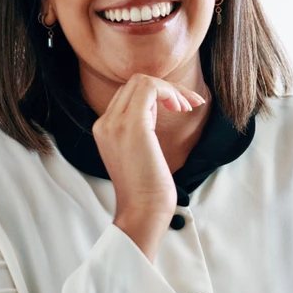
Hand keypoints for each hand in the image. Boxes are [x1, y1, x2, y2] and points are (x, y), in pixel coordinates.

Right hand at [93, 74, 204, 260]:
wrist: (143, 211)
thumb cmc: (148, 188)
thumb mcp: (139, 151)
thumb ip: (140, 128)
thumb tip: (157, 107)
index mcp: (104, 128)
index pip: (128, 94)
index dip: (157, 94)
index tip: (179, 107)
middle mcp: (105, 122)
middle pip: (134, 83)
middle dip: (167, 88)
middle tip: (188, 105)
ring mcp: (115, 123)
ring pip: (142, 81)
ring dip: (170, 89)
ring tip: (186, 107)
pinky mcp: (132, 125)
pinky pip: (150, 88)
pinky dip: (170, 92)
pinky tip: (182, 108)